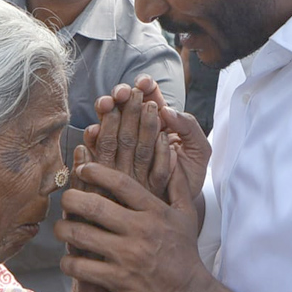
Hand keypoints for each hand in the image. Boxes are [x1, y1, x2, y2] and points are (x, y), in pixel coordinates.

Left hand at [56, 161, 209, 291]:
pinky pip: (80, 267)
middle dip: (71, 199)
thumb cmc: (185, 253)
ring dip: (63, 230)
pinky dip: (68, 262)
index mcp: (156, 212)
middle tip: (66, 200)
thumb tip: (172, 155)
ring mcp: (128, 256)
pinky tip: (69, 259)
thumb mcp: (188, 216)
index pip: (121, 183)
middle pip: (94, 205)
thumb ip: (178, 185)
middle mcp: (141, 230)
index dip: (96, 172)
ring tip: (61, 228)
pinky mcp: (118, 280)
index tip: (83, 169)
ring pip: (80, 235)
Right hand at [91, 76, 210, 206]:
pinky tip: (93, 132)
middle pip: (125, 108)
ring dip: (105, 112)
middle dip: (121, 96)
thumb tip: (167, 111)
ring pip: (108, 125)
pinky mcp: (107, 167)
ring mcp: (121, 148)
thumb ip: (189, 128)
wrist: (180, 208)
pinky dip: (93, 141)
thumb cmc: (190, 177)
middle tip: (120, 92)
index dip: (145, 87)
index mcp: (160, 123)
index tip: (144, 83)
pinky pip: (96, 152)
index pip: (150, 98)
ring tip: (105, 105)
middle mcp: (137, 132)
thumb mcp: (199, 150)